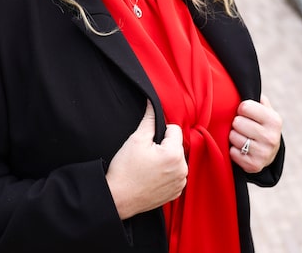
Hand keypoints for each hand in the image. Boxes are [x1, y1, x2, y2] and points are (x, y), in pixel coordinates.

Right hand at [106, 101, 187, 219]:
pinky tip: (152, 176)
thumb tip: (153, 104)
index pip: (175, 129)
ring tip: (148, 167)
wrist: (119, 197)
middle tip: (146, 155)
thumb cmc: (125, 169)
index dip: (159, 131)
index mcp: (174, 154)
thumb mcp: (136, 139)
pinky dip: (166, 173)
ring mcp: (180, 183)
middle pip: (176, 145)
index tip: (148, 142)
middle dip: (163, 146)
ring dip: (166, 159)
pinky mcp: (176, 192)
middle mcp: (182, 169)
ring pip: (176, 159)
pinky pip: (175, 174)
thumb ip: (149, 120)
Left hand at [229, 94, 282, 172]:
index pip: (245, 106)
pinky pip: (232, 153)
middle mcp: (271, 137)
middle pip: (237, 122)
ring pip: (234, 137)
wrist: (268, 152)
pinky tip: (241, 149)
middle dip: (237, 123)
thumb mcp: (264, 109)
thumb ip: (256, 96)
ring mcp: (264, 153)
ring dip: (234, 137)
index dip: (241, 109)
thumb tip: (245, 82)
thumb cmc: (261, 124)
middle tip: (243, 127)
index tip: (245, 113)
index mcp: (274, 120)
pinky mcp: (254, 166)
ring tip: (242, 137)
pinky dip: (233, 150)